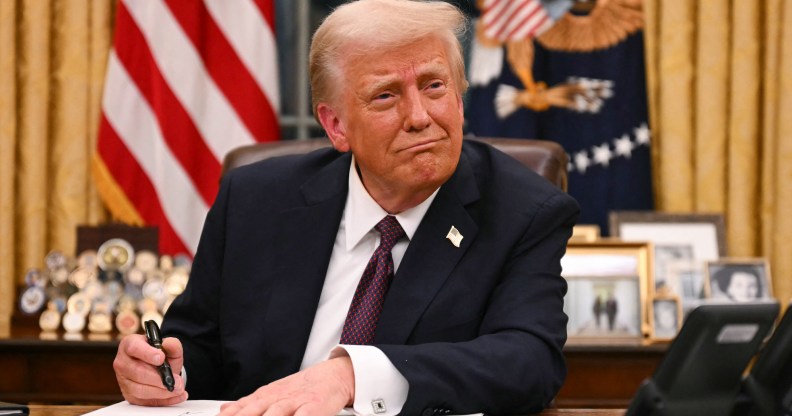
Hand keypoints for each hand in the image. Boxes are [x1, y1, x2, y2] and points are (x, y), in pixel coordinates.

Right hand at [113, 334, 187, 405]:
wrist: (158, 366)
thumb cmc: (159, 354)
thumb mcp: (168, 347)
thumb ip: (172, 344)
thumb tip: (168, 344)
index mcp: (129, 344)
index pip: (134, 348)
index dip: (147, 353)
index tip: (161, 358)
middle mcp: (123, 362)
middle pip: (137, 372)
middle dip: (159, 378)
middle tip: (176, 381)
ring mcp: (124, 380)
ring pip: (139, 389)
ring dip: (161, 391)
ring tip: (177, 389)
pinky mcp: (129, 395)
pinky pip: (144, 401)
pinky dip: (163, 400)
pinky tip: (175, 396)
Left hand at [219, 356, 354, 415]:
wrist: (333, 375)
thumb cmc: (302, 389)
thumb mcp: (273, 392)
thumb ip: (248, 403)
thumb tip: (224, 409)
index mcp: (265, 396)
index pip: (241, 409)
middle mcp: (277, 399)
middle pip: (253, 412)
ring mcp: (295, 402)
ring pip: (275, 414)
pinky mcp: (313, 407)